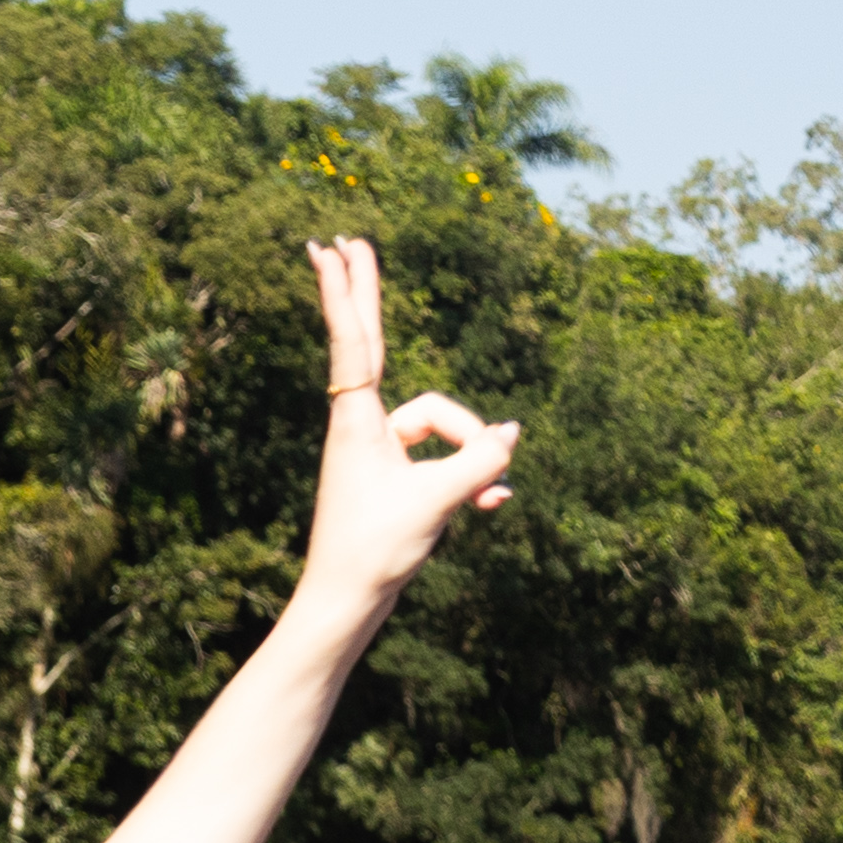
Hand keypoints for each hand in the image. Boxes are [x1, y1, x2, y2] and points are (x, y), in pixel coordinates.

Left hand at [297, 238, 517, 606]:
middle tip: (346, 239)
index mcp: (358, 421)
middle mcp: (364, 427)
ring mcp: (381, 450)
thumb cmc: (376, 551)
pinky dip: (472, 481)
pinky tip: (490, 508)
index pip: (355, 340)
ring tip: (476, 502)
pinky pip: (448, 460)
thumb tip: (512, 435)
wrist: (348, 603)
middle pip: (370, 343)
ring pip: (446, 427)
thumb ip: (481, 462)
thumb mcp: (437, 502)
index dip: (347, 292)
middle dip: (364, 295)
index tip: (330, 247)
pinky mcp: (398, 476)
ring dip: (472, 460)